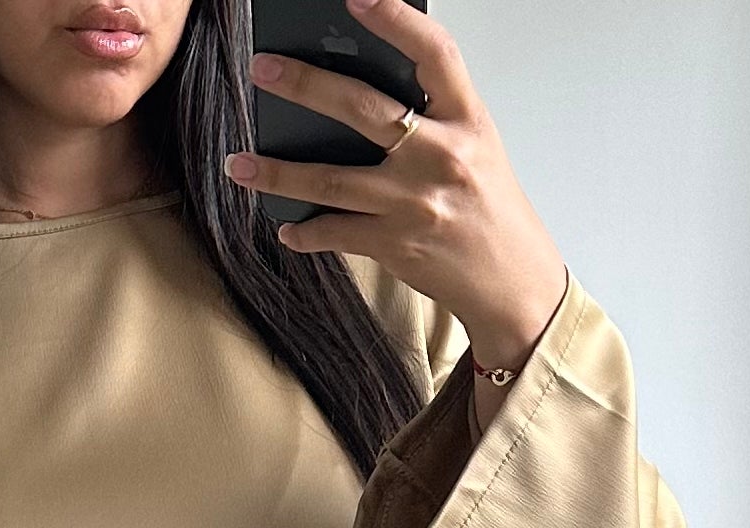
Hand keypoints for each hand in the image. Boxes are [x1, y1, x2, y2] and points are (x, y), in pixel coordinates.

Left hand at [227, 0, 568, 372]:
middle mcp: (441, 156)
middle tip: (263, 68)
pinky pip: (336, 233)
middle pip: (362, 110)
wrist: (511, 280)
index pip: (432, 54)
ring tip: (239, 164)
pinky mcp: (395, 244)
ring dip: (277, 173)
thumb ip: (428, 114)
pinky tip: (287, 227)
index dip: (395, 20)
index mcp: (465, 119)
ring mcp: (414, 203)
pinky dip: (305, 232)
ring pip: (331, 180)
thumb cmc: (486, 205)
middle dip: (305, 85)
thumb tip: (354, 89)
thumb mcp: (473, 143)